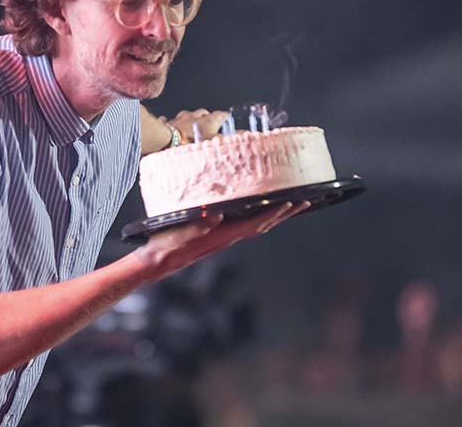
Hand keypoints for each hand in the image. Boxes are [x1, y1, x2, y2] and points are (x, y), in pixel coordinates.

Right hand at [135, 200, 311, 278]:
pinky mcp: (216, 235)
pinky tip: (258, 207)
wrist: (156, 261)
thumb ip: (197, 225)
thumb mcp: (179, 233)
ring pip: (256, 224)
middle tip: (305, 201)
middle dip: (285, 213)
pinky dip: (258, 214)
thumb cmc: (166, 245)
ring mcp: (223, 237)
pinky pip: (244, 223)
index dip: (276, 213)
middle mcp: (228, 237)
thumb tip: (216, 216)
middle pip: (264, 225)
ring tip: (291, 203)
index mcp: (223, 236)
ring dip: (275, 214)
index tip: (293, 203)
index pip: (256, 224)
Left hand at [161, 108, 229, 143]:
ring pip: (186, 116)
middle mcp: (193, 117)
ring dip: (190, 120)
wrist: (165, 143)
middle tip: (210, 124)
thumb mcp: (214, 144)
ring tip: (191, 127)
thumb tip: (245, 134)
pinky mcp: (166, 125)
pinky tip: (171, 128)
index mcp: (207, 121)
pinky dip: (172, 125)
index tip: (227, 118)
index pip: (220, 115)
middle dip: (207, 117)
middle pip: (203, 113)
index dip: (224, 117)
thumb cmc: (190, 145)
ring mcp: (178, 120)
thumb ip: (228, 139)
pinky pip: (170, 122)